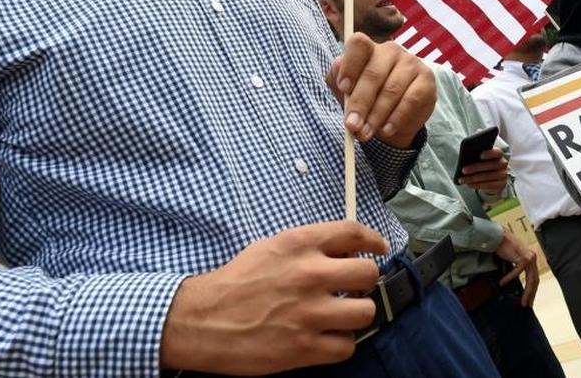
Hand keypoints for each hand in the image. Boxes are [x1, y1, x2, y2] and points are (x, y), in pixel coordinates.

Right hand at [160, 221, 388, 373]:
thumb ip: (308, 246)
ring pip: (365, 312)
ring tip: (340, 316)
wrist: (201, 321)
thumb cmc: (234, 283)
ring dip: (356, 315)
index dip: (373, 240)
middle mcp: (309, 275)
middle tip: (353, 289)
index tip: (379, 248)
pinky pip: (347, 347)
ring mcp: (308, 313)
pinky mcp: (304, 348)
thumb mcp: (270, 248)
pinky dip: (340, 344)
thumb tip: (344, 249)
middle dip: (365, 282)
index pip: (353, 233)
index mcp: (299, 245)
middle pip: (369, 274)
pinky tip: (326, 338)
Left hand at [328, 33, 435, 148]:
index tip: (343, 88)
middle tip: (352, 126)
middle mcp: (391, 51)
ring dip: (376, 115)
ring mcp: (411, 63)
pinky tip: (386, 130)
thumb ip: (338, 82)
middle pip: (373, 73)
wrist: (393, 120)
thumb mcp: (347, 91)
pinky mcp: (426, 81)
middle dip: (360, 103)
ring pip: (391, 89)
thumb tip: (339, 81)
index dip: (350, 65)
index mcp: (368, 49)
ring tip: (365, 133)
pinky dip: (396, 118)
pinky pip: (410, 100)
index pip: (358, 44)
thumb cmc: (367, 100)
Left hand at [459, 147, 507, 193]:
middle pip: (491, 165)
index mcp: (498, 154)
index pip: (497, 152)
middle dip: (476, 168)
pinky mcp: (501, 185)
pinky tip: (469, 184)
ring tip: (462, 180)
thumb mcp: (482, 158)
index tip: (480, 155)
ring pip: (488, 177)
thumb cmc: (484, 164)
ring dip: (473, 178)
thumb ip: (477, 156)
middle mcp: (503, 164)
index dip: (490, 154)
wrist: (494, 177)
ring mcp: (503, 175)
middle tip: (463, 170)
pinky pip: (489, 185)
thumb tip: (466, 159)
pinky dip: (477, 185)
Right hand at [496, 231, 538, 306]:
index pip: (534, 278)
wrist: (499, 235)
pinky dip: (509, 277)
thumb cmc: (504, 247)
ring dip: (526, 292)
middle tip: (527, 305)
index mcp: (531, 259)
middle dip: (532, 294)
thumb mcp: (513, 259)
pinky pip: (517, 271)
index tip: (529, 301)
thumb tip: (515, 284)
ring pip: (530, 279)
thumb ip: (517, 268)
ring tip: (522, 302)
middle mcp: (533, 258)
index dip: (532, 290)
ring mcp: (529, 257)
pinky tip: (502, 283)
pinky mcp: (523, 256)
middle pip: (535, 280)